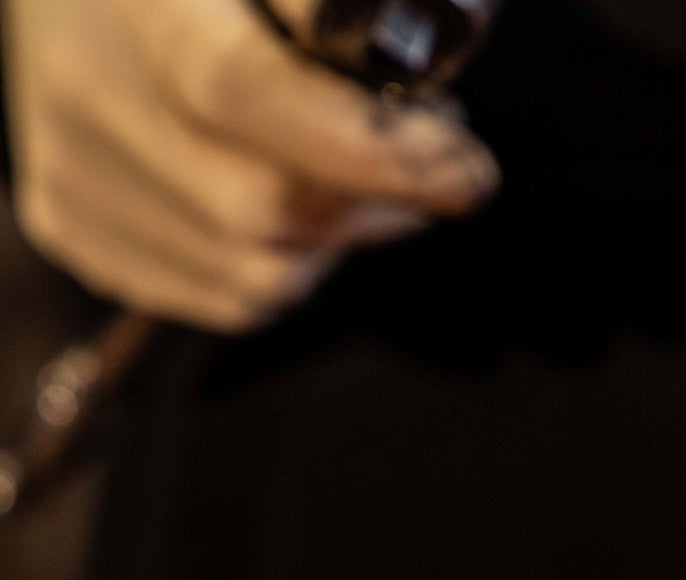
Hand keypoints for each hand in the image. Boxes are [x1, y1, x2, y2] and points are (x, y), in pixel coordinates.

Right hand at [0, 0, 497, 330]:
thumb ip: (328, 2)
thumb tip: (412, 62)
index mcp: (138, 2)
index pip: (248, 94)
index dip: (371, 149)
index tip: (466, 167)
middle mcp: (86, 92)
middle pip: (267, 208)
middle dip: (380, 200)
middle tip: (436, 157)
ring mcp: (73, 171)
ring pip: (261, 277)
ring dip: (344, 241)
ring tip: (366, 174)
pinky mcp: (75, 226)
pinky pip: (229, 298)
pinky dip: (293, 265)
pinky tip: (304, 203)